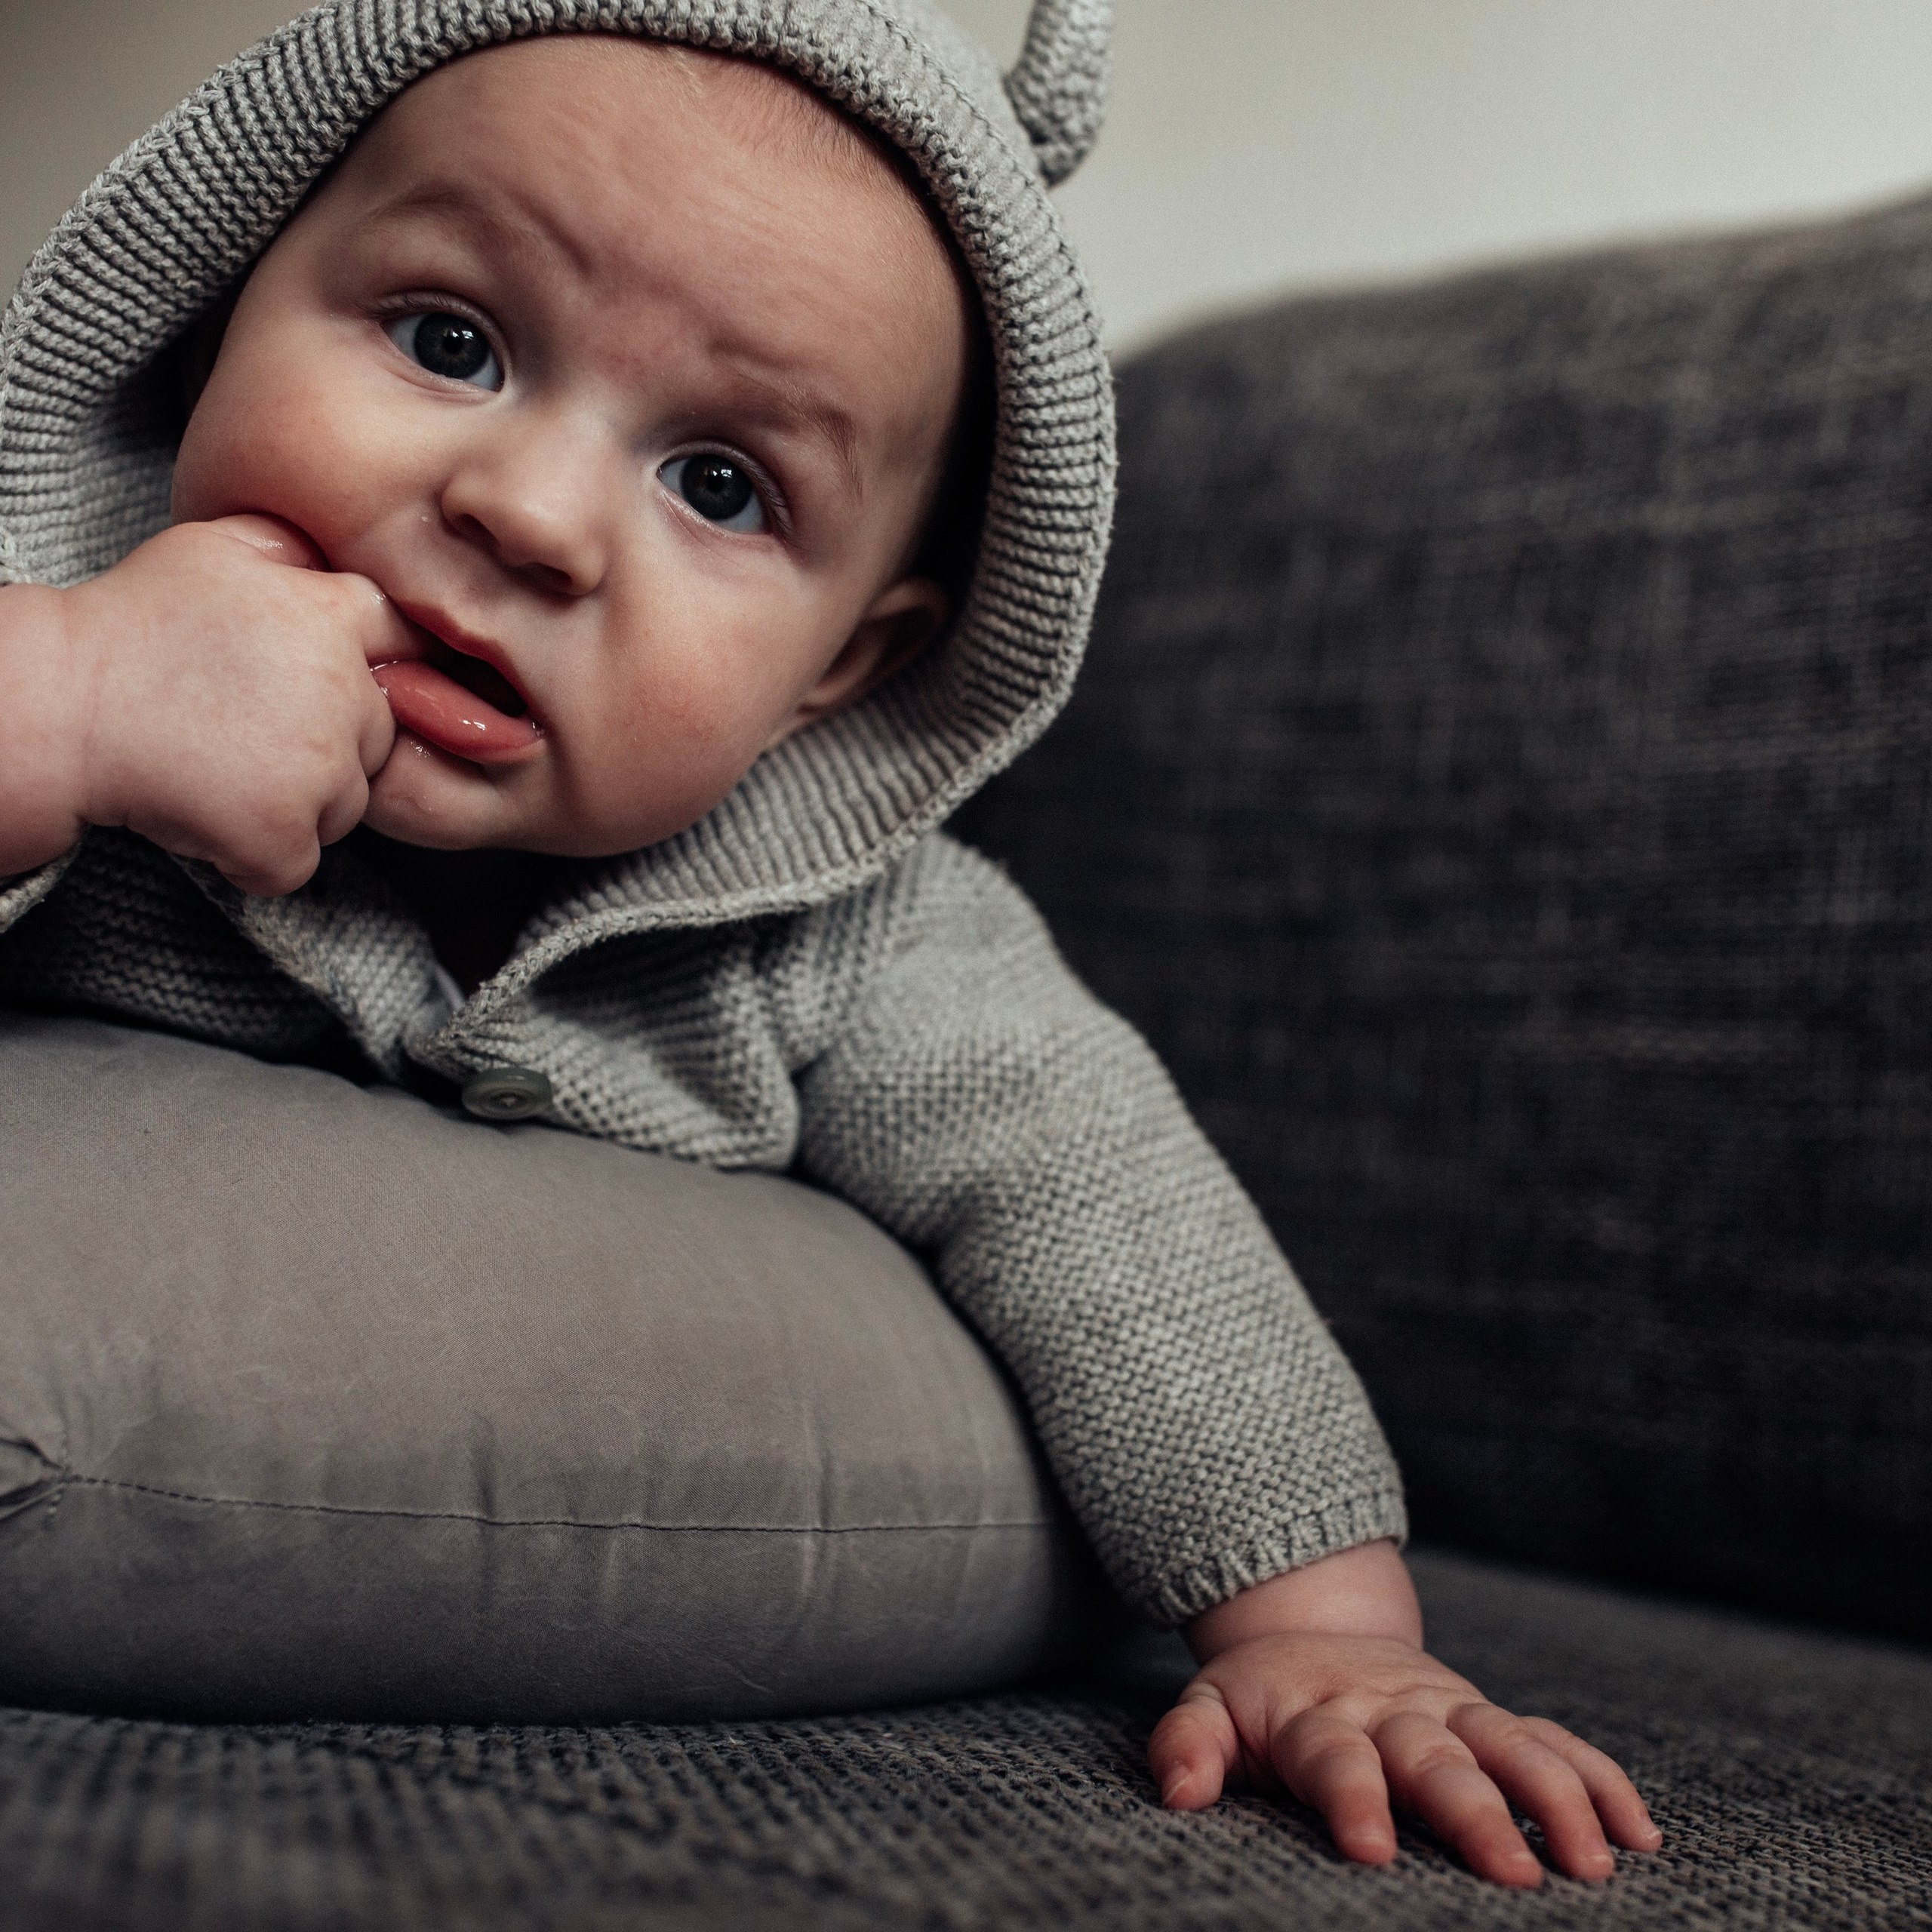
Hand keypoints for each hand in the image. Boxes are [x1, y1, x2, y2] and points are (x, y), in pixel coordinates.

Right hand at [1, 515, 407, 894]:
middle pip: (378, 737)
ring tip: (223, 770)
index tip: (330, 687)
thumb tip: (333, 560)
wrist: (61, 705)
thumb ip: (290, 551)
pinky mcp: (284, 832)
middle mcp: (343, 692)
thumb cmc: (129, 624)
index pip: (406, 644)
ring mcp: (319, 768)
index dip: (373, 668)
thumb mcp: (213, 549)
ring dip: (298, 803)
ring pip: (345, 805)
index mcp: (332, 617)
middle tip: (247, 732)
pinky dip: (258, 856)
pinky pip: (299, 862)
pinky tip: (209, 816)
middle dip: (330, 743)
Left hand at [1147, 1543, 1660, 1886]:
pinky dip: (1596, 1780)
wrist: (1313, 1629)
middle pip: (1435, 1758)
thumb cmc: (1260, 1701)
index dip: (1354, 1798)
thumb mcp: (1210, 1708)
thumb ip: (1189, 1746)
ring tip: (1594, 1865)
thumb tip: (1176, 1793)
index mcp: (1318, 1715)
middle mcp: (1391, 1710)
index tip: (1375, 1849)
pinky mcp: (1486, 1717)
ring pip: (1509, 1744)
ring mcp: (1448, 1710)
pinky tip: (1639, 1834)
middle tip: (1514, 1875)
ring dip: (1555, 1798)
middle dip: (1475, 1813)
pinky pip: (1553, 1740)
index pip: (1336, 1756)